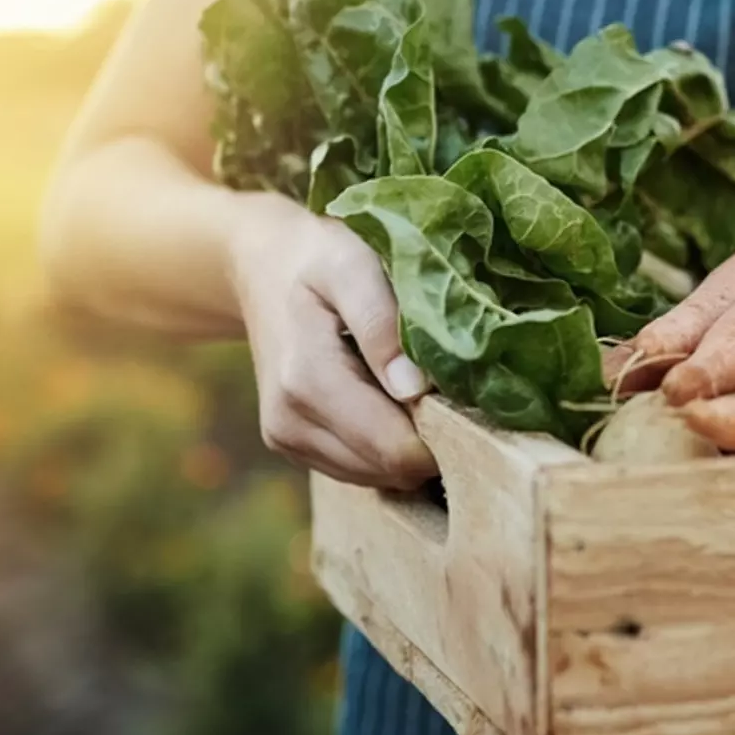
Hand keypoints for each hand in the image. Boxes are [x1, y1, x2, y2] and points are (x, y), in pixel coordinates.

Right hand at [227, 194, 437, 489]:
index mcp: (308, 380)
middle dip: (434, 440)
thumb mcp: (353, 267)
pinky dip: (386, 445)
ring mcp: (288, 439)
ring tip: (423, 389)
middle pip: (390, 469)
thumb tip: (415, 389)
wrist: (260, 265)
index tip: (474, 398)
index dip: (446, 434)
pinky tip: (394, 400)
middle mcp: (290, 422)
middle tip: (459, 390)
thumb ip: (383, 324)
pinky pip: (358, 468)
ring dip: (410, 445)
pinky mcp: (292, 445)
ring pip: (377, 476)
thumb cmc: (317, 257)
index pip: (395, 449)